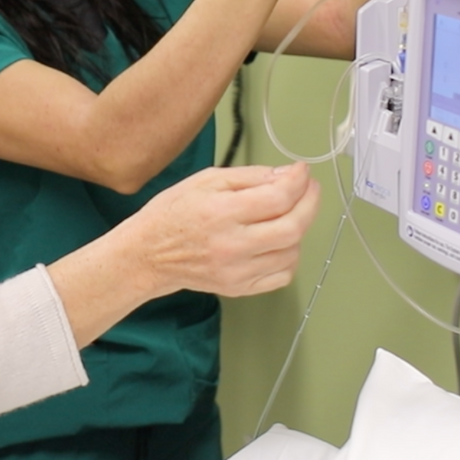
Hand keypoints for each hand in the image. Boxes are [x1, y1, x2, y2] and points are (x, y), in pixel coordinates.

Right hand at [130, 163, 317, 298]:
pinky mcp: (240, 288)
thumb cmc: (173, 213)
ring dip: (299, 229)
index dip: (299, 181)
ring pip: (292, 251)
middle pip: (293, 227)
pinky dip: (289, 256)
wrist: (149, 254)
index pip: (278, 198)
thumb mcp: (206, 180)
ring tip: (287, 214)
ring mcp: (237, 271)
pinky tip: (278, 242)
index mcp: (221, 213)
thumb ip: (250, 176)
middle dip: (310, 203)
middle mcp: (232, 245)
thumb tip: (286, 175)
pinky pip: (283, 275)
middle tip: (310, 190)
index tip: (303, 172)